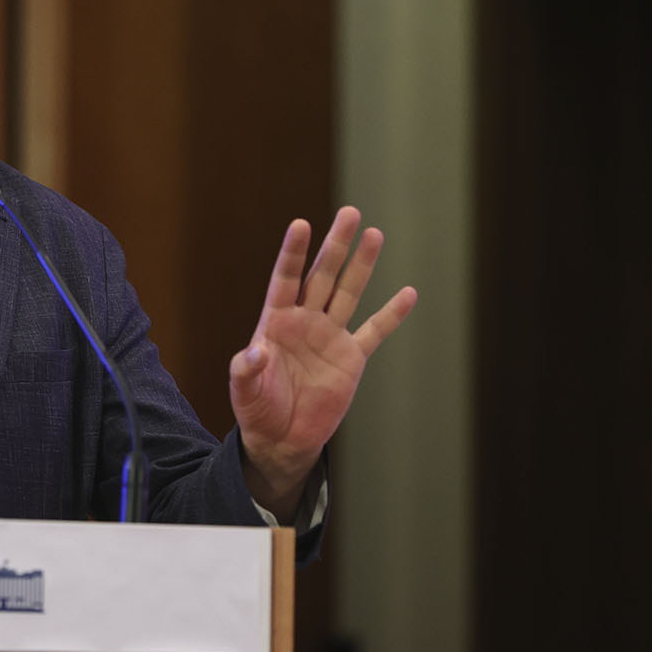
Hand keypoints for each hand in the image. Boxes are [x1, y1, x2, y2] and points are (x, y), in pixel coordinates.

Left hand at [229, 207, 416, 520]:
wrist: (281, 439)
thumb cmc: (256, 410)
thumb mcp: (243, 391)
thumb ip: (245, 369)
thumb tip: (256, 352)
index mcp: (275, 322)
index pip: (285, 279)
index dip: (293, 253)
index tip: (301, 224)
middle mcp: (305, 321)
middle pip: (322, 275)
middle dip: (336, 246)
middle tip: (350, 213)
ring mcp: (330, 337)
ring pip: (349, 293)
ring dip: (362, 265)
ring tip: (374, 234)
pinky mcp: (351, 359)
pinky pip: (374, 332)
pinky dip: (392, 315)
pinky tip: (408, 294)